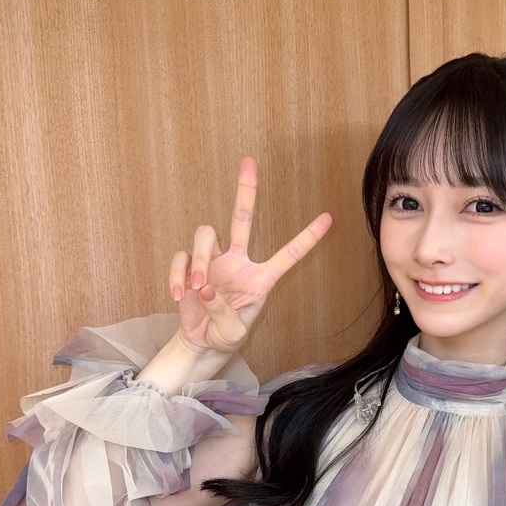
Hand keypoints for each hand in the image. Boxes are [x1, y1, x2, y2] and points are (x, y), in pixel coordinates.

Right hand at [170, 157, 332, 357]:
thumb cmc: (225, 336)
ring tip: (197, 288)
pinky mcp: (189, 268)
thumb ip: (223, 313)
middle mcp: (237, 262)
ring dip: (197, 260)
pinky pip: (180, 257)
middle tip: (250, 161)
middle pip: (242, 217)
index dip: (307, 238)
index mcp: (260, 278)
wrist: (202, 343)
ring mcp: (212, 262)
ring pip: (205, 236)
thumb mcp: (233, 334)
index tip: (328, 218)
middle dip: (246, 190)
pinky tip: (178, 295)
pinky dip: (177, 275)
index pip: (288, 254)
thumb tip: (205, 288)